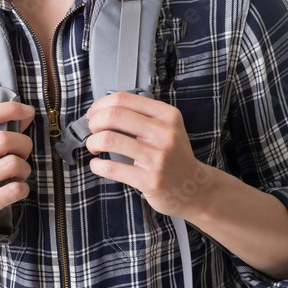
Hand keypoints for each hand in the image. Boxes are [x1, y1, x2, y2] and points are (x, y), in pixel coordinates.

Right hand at [0, 100, 34, 259]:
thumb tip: (20, 117)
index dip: (9, 109)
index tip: (27, 111)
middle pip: (2, 139)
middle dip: (23, 143)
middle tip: (24, 152)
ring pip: (12, 164)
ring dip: (25, 168)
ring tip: (19, 174)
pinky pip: (14, 189)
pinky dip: (23, 187)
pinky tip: (17, 189)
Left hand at [85, 92, 210, 218]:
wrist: (195, 188)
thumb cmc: (175, 156)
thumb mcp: (168, 128)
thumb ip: (142, 116)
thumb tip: (103, 110)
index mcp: (167, 115)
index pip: (124, 98)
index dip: (101, 104)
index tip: (93, 113)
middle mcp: (165, 133)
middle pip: (114, 115)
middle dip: (94, 122)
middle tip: (92, 131)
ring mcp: (158, 158)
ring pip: (109, 140)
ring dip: (93, 142)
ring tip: (94, 147)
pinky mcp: (150, 180)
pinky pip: (112, 168)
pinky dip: (97, 166)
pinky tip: (98, 165)